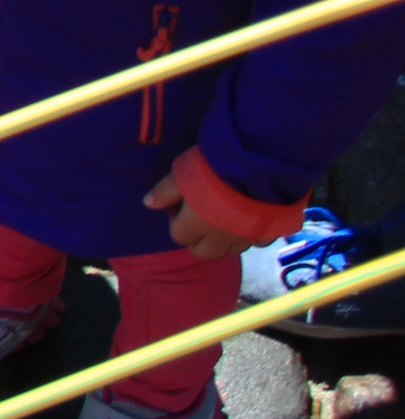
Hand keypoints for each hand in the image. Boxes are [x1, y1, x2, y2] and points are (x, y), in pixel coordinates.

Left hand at [145, 160, 260, 260]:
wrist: (262, 166)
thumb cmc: (215, 168)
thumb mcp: (183, 173)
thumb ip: (164, 191)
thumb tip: (148, 204)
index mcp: (196, 224)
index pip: (178, 236)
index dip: (176, 220)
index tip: (180, 205)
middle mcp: (221, 237)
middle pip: (204, 253)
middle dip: (198, 241)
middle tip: (199, 219)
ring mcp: (246, 237)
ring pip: (231, 250)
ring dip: (223, 241)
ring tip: (224, 220)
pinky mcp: (270, 232)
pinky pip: (257, 243)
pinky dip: (250, 236)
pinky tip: (249, 221)